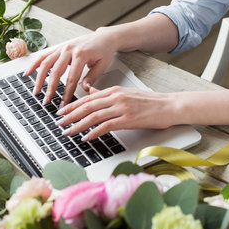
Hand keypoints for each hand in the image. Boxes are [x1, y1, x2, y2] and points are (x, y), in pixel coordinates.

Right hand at [24, 29, 118, 105]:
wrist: (104, 37)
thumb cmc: (104, 51)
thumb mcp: (103, 65)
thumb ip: (92, 77)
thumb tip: (84, 89)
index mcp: (81, 55)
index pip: (72, 79)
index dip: (67, 93)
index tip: (63, 104)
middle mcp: (69, 50)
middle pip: (55, 72)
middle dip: (50, 88)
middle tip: (46, 101)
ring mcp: (62, 47)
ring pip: (46, 63)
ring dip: (39, 78)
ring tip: (36, 91)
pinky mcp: (59, 47)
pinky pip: (44, 56)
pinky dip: (34, 64)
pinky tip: (27, 73)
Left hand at [56, 86, 177, 140]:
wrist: (169, 106)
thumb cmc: (150, 102)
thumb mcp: (126, 94)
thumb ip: (108, 94)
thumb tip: (93, 92)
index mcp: (114, 91)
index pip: (88, 98)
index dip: (72, 105)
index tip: (62, 111)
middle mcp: (115, 97)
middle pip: (87, 106)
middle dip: (70, 115)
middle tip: (59, 122)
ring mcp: (121, 108)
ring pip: (93, 116)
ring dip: (78, 125)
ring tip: (69, 132)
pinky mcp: (128, 119)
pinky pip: (106, 126)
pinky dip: (94, 132)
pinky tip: (86, 137)